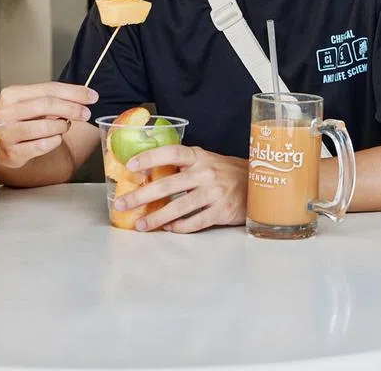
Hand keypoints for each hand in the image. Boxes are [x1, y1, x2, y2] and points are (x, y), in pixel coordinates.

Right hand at [0, 82, 97, 170]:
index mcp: (11, 95)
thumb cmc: (16, 120)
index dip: (74, 92)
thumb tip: (86, 96)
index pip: (49, 89)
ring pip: (48, 127)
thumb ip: (51, 97)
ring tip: (61, 127)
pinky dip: (54, 142)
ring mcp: (7, 134)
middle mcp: (6, 112)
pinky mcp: (13, 153)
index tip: (92, 96)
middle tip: (86, 113)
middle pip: (48, 105)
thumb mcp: (27, 103)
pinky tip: (52, 139)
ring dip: (61, 127)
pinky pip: (44, 145)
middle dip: (73, 108)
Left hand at [113, 145, 247, 232]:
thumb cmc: (225, 172)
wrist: (259, 184)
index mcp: (198, 157)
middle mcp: (205, 173)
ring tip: (140, 224)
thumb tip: (148, 171)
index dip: (150, 157)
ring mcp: (214, 193)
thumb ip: (182, 163)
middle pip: (167, 185)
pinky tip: (168, 228)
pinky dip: (179, 226)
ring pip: (178, 207)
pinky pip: (195, 222)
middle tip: (122, 204)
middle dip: (141, 196)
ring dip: (156, 218)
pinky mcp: (222, 211)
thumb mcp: (205, 160)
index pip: (171, 152)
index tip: (130, 165)